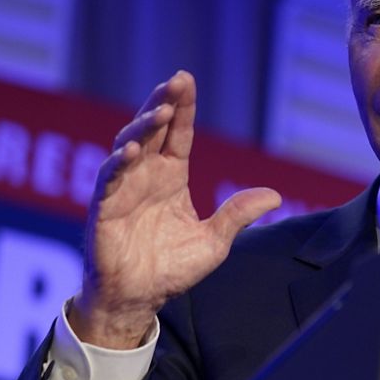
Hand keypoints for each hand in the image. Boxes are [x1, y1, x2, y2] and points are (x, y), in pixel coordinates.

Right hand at [69, 71, 280, 348]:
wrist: (139, 300)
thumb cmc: (171, 269)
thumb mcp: (214, 241)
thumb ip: (237, 215)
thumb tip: (275, 196)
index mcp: (171, 178)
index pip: (178, 135)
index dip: (183, 109)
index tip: (186, 80)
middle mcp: (146, 176)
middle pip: (152, 130)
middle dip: (162, 104)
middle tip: (175, 81)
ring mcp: (122, 189)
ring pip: (128, 146)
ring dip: (142, 127)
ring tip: (160, 111)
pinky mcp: (103, 208)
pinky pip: (108, 180)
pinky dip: (118, 163)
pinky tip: (131, 151)